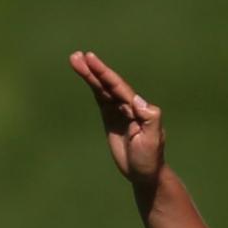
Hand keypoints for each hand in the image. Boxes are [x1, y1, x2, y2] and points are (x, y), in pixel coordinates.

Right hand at [69, 51, 164, 183]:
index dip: (106, 74)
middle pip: (109, 84)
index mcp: (139, 109)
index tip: (91, 60)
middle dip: (95, 70)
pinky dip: (93, 86)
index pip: (120, 88)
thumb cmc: (150, 158)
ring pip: (103, 89)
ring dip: (90, 75)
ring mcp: (120, 111)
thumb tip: (139, 101)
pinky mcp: (111, 117)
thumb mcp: (152, 141)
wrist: (144, 172)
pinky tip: (85, 75)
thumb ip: (150, 119)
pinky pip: (101, 98)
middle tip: (78, 55)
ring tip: (75, 59)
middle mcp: (130, 106)